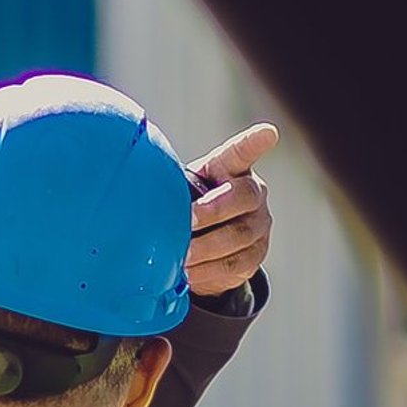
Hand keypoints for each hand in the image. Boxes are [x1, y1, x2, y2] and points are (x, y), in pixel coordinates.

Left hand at [186, 122, 277, 297]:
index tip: (267, 134)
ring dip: (207, 248)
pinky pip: (234, 264)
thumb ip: (172, 186)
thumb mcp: (181, 188)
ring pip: (239, 236)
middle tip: (188, 222)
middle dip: (214, 210)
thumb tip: (138, 190)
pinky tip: (190, 273)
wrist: (204, 244)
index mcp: (231, 169)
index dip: (254, 142)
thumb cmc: (189, 205)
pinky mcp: (255, 255)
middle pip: (244, 197)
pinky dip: (209, 270)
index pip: (243, 152)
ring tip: (182, 256)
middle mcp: (254, 194)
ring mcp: (259, 226)